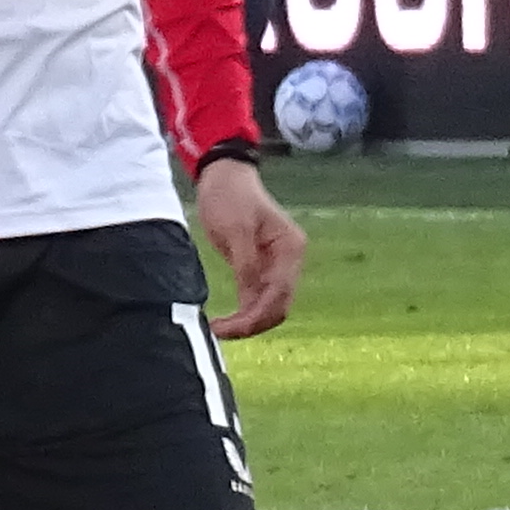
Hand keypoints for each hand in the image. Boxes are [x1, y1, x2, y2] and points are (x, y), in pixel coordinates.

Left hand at [193, 151, 307, 336]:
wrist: (224, 177)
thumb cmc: (230, 197)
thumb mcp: (236, 230)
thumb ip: (246, 264)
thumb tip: (251, 299)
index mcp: (290, 249)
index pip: (280, 294)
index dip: (256, 316)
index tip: (229, 328)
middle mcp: (289, 260)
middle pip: (278, 306)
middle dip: (252, 323)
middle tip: (219, 331)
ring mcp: (277, 266)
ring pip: (269, 307)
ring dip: (247, 322)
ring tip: (219, 329)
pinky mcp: (261, 268)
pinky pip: (257, 299)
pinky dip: (244, 312)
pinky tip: (224, 320)